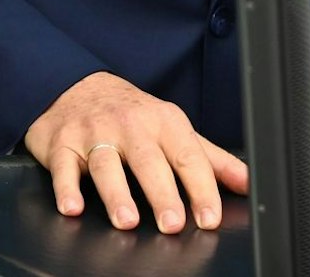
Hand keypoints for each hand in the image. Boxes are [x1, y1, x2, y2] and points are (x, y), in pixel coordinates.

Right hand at [23, 72, 248, 231]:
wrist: (77, 85)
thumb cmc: (132, 114)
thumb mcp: (173, 128)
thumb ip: (210, 158)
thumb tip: (247, 182)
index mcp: (164, 122)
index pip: (188, 156)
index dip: (201, 188)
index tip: (210, 217)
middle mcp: (130, 126)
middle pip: (149, 161)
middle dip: (163, 194)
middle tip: (173, 224)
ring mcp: (94, 134)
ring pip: (107, 164)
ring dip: (117, 194)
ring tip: (127, 220)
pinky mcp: (62, 144)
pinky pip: (64, 167)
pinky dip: (66, 188)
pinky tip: (72, 207)